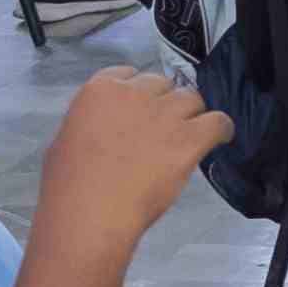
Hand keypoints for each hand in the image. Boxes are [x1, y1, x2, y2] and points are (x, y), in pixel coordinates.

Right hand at [33, 67, 230, 268]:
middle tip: (163, 132)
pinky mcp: (188, 139)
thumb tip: (102, 131)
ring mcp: (164, 115)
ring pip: (192, 99)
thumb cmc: (68, 186)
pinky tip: (220, 138)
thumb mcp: (65, 140)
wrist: (91, 212)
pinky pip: (218, 121)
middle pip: (164, 85)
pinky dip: (221, 129)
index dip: (140, 93)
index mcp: (101, 90)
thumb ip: (90, 125)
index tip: (141, 111)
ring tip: (190, 137)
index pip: (131, 74)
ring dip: (191, 116)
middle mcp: (135, 94)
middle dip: (165, 104)